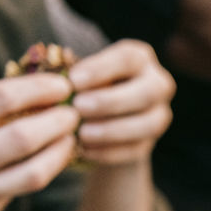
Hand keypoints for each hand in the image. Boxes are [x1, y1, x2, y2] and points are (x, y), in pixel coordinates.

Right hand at [0, 73, 76, 210]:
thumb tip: (26, 97)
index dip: (38, 88)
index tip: (61, 84)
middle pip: (25, 136)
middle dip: (59, 121)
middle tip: (75, 112)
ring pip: (34, 173)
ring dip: (61, 152)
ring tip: (71, 139)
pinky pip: (17, 193)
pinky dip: (38, 173)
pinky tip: (48, 162)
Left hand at [70, 39, 175, 165]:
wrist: (97, 121)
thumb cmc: (82, 88)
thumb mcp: (78, 76)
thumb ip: (71, 74)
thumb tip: (52, 75)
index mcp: (139, 59)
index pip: (128, 59)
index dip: (102, 69)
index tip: (74, 80)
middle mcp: (157, 84)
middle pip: (147, 92)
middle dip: (112, 101)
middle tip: (79, 107)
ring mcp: (158, 116)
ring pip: (148, 124)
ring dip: (113, 130)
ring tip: (82, 133)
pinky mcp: (149, 144)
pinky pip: (135, 150)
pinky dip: (109, 152)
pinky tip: (85, 150)